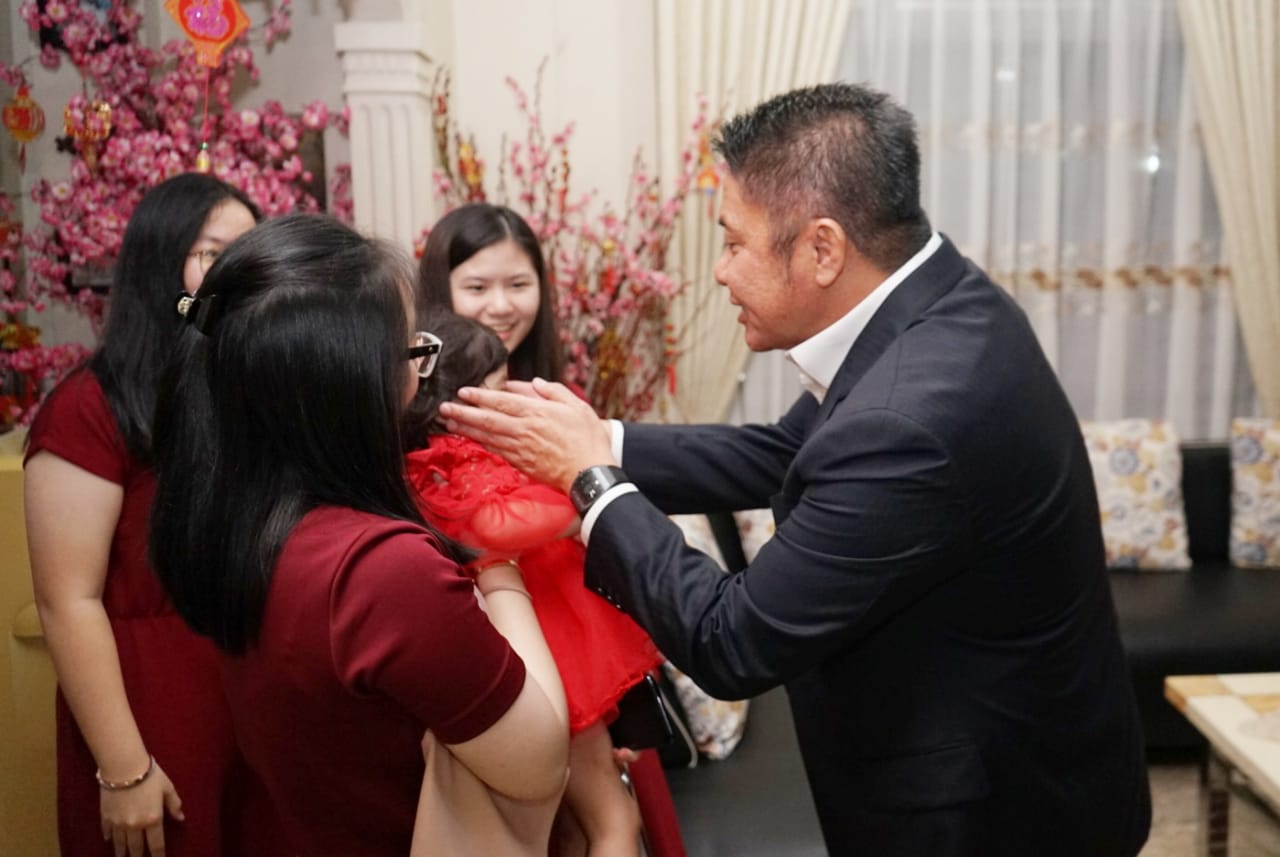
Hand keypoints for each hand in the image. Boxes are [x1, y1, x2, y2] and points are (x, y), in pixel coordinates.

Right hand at [100, 761, 183, 856]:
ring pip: (120, 844)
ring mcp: (119, 823)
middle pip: (136, 848)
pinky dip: (109, 838)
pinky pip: (108, 832)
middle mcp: (135, 826)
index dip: (158, 856)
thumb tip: (181, 818)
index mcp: (153, 820)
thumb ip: (174, 805)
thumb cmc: (150, 775)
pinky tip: (109, 841)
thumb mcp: (168, 788)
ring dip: (122, 852)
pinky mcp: (106, 817)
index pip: (157, 845)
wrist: (123, 767)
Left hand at [440, 378, 614, 493]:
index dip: (480, 396)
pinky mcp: (522, 464)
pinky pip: (497, 451)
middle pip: (487, 420)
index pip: (501, 402)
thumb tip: (531, 383)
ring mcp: (521, 449)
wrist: (591, 472)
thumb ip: (552, 391)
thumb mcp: (575, 405)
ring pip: (488, 437)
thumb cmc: (587, 438)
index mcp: (537, 412)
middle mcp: (525, 430)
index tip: (463, 392)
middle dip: (463, 413)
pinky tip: (472, 439)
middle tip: (444, 407)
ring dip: (466, 429)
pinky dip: (482, 444)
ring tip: (450, 422)